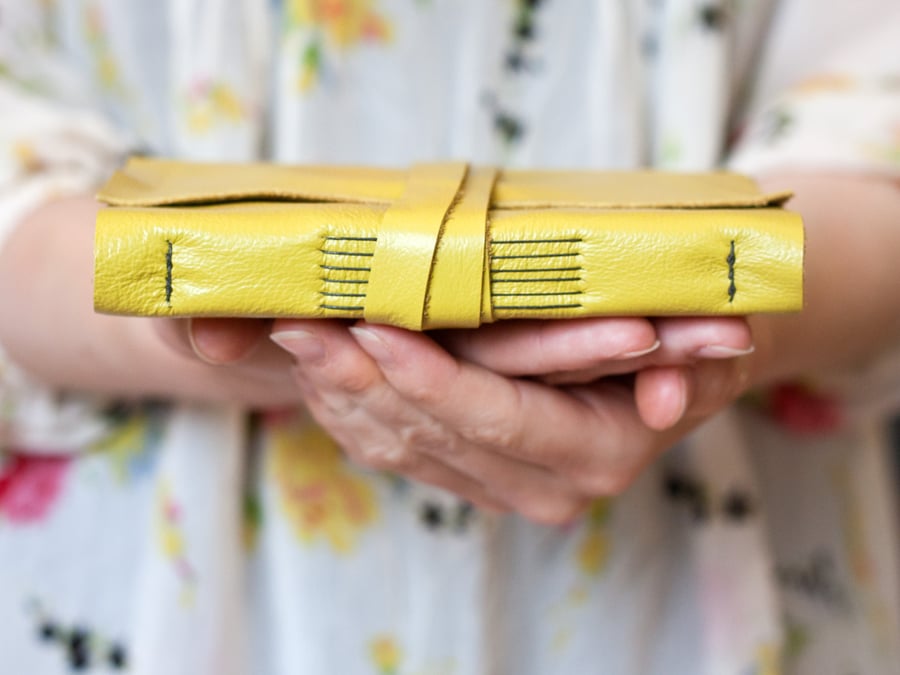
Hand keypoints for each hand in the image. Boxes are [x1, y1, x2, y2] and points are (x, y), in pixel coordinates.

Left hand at [268, 318, 755, 522]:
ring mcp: (498, 487)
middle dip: (360, 378)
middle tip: (299, 319)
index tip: (371, 328)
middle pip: (432, 433)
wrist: (672, 377)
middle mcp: (542, 487)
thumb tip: (667, 399)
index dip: (432, 376)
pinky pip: (394, 448)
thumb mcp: (708, 348)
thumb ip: (694, 368)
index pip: (497, 416)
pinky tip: (312, 361)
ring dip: (339, 389)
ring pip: (400, 444)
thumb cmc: (689, 344)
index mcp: (595, 455)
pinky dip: (348, 404)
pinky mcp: (469, 475)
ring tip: (290, 329)